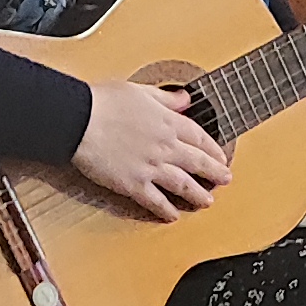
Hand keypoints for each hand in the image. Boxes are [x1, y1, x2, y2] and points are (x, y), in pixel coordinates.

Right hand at [73, 76, 230, 216]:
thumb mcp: (140, 91)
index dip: (213, 149)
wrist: (79, 120)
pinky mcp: (133, 184)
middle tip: (226, 180)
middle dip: (215, 173)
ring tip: (208, 201)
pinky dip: (166, 209)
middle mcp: (164, 147)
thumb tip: (185, 98)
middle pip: (197, 162)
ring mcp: (150, 168)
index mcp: (167, 122)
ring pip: (183, 184)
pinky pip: (155, 201)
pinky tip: (173, 215)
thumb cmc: (103, 102)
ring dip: (198, 194)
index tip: (221, 156)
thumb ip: (165, 98)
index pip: (199, 137)